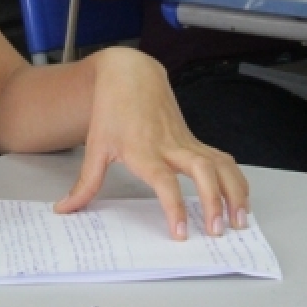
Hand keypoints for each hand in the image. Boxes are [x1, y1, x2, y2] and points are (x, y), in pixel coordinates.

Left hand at [54, 47, 248, 239]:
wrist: (130, 74)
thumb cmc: (112, 110)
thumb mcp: (95, 146)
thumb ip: (85, 183)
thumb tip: (65, 209)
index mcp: (143, 150)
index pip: (164, 181)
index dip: (174, 206)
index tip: (181, 232)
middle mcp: (170, 146)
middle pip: (202, 171)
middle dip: (214, 201)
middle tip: (216, 231)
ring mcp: (186, 141)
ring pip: (220, 164)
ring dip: (234, 192)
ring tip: (239, 221)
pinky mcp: (195, 140)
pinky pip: (223, 159)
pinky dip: (236, 179)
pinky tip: (241, 201)